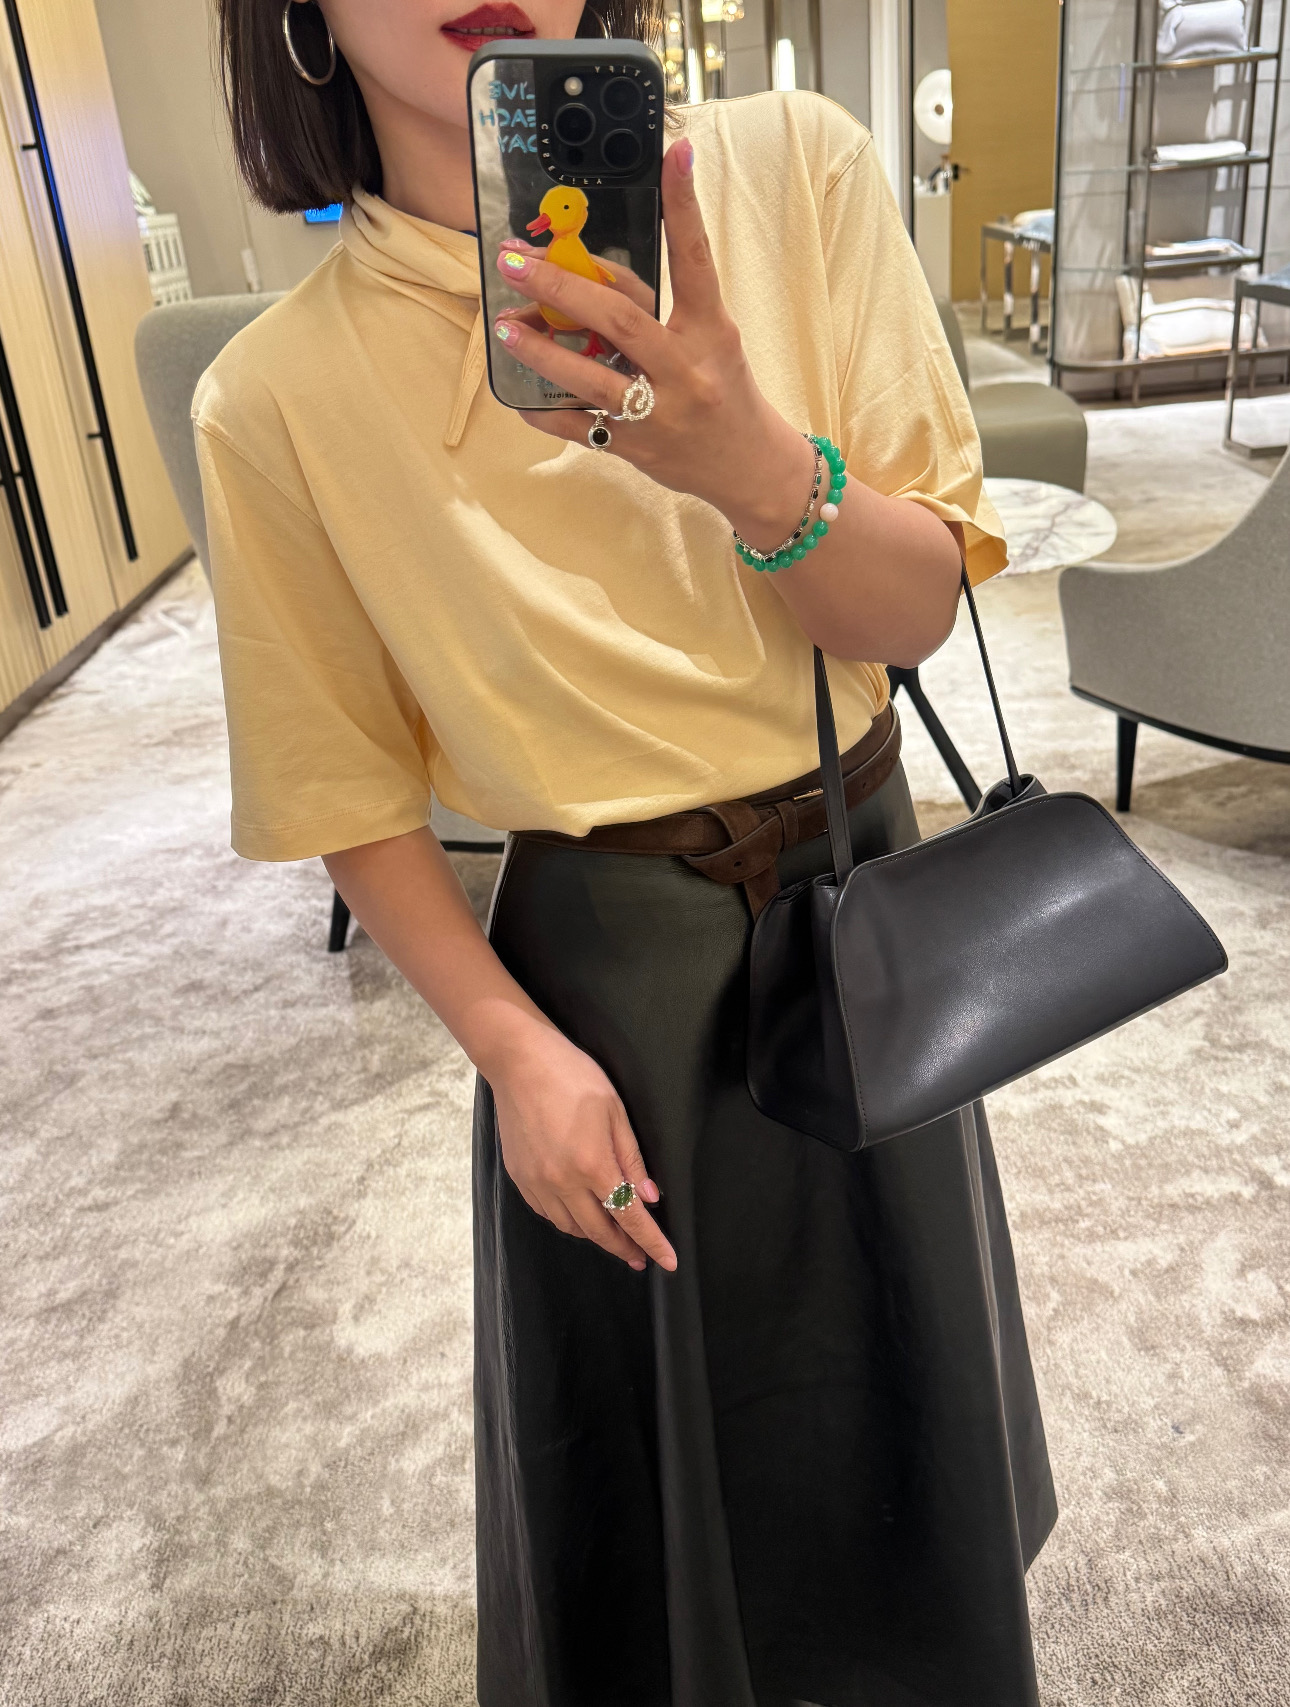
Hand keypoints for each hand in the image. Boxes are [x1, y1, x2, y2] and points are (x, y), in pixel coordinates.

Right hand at [488, 1020, 677, 1273]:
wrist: (519, 1061)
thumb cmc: (572, 1076)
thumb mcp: (615, 1111)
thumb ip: (632, 1159)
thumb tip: (648, 1197)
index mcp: (592, 1164)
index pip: (629, 1216)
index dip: (651, 1241)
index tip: (667, 1260)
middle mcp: (562, 1182)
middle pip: (599, 1231)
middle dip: (624, 1247)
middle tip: (641, 1255)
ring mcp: (536, 1182)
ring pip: (571, 1227)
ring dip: (595, 1236)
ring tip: (613, 1235)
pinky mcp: (518, 1177)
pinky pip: (546, 1213)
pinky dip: (567, 1221)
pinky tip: (579, 1215)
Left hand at [492, 136, 815, 552]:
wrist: (748, 469)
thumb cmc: (725, 393)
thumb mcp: (712, 340)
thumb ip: (665, 308)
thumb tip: (596, 272)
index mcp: (711, 331)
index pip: (696, 260)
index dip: (685, 206)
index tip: (675, 154)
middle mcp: (685, 369)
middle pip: (620, 318)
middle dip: (562, 286)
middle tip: (515, 261)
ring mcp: (659, 413)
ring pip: (590, 376)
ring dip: (541, 350)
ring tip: (505, 326)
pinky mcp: (635, 449)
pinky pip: (579, 429)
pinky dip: (544, 412)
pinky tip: (518, 395)